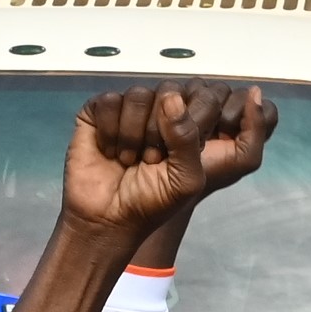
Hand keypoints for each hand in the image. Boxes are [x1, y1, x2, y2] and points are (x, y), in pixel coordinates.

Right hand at [63, 81, 279, 241]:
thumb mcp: (187, 178)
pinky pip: (110, 101)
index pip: (209, 96)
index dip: (200, 119)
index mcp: (194, 125)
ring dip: (133, 134)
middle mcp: (165, 112)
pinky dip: (110, 131)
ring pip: (139, 95)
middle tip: (153, 161)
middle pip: (171, 92)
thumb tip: (173, 96)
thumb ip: (190, 136)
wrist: (108, 219)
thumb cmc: (152, 202)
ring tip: (130, 159)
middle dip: (161, 133)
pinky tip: (110, 150)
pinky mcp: (102, 110)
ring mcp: (134, 108)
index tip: (188, 153)